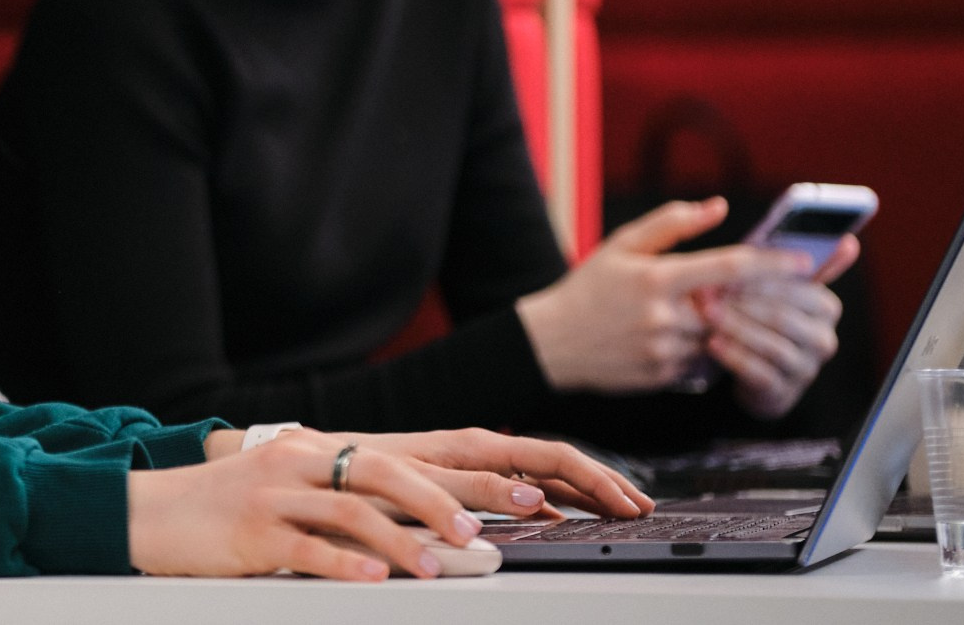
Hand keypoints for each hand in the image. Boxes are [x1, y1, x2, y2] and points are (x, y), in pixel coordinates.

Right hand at [127, 427, 648, 580]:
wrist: (155, 510)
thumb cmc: (236, 508)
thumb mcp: (303, 489)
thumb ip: (363, 497)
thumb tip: (443, 519)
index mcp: (332, 449)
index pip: (422, 453)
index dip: (482, 472)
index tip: (537, 496)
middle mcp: (311, 460)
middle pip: (392, 470)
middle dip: (452, 501)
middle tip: (496, 531)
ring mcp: (281, 493)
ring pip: (355, 508)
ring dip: (404, 540)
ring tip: (439, 569)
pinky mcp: (254, 530)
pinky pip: (307, 546)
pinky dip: (345, 564)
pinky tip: (373, 581)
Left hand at [350, 428, 652, 524]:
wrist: (321, 465)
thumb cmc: (364, 471)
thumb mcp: (422, 484)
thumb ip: (477, 490)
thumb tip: (535, 497)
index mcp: (474, 445)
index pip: (554, 457)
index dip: (597, 480)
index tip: (629, 503)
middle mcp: (477, 449)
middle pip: (558, 462)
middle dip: (604, 483)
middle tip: (642, 507)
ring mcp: (472, 464)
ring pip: (543, 475)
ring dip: (583, 492)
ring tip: (618, 510)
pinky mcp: (462, 479)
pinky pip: (520, 487)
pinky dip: (551, 500)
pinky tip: (564, 517)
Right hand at [515, 198, 810, 392]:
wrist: (551, 344)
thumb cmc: (588, 288)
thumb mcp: (621, 245)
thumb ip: (672, 223)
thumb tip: (719, 207)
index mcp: (657, 278)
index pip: (729, 267)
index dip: (773, 263)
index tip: (805, 261)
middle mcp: (666, 316)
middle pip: (736, 307)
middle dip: (763, 300)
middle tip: (789, 291)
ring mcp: (667, 350)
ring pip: (723, 337)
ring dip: (735, 326)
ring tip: (736, 313)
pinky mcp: (665, 376)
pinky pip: (705, 362)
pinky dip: (710, 348)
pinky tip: (700, 337)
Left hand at [707, 234, 857, 418]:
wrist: (750, 371)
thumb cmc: (758, 317)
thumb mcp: (772, 289)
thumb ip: (793, 264)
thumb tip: (848, 241)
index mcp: (826, 307)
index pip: (797, 288)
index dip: (758, 278)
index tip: (725, 268)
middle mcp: (823, 339)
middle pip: (782, 316)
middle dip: (742, 302)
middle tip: (707, 291)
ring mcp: (806, 368)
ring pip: (771, 344)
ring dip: (735, 327)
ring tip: (707, 315)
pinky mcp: (784, 392)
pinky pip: (759, 372)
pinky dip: (733, 356)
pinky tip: (711, 343)